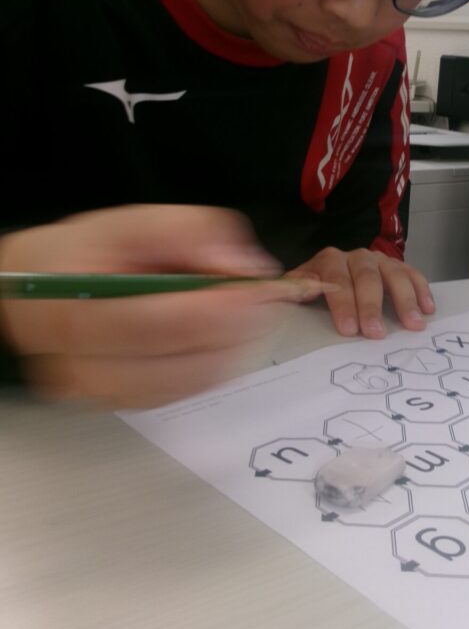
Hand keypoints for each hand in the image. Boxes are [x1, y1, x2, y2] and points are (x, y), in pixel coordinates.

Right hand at [0, 205, 322, 406]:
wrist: (42, 292)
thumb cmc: (83, 256)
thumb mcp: (131, 223)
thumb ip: (188, 233)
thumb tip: (242, 266)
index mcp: (75, 315)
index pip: (161, 325)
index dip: (222, 309)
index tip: (261, 288)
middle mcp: (82, 369)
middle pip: (183, 365)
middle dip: (238, 331)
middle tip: (266, 298)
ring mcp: (104, 395)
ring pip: (193, 384)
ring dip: (234, 349)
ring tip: (248, 310)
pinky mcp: (128, 405)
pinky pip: (188, 393)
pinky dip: (217, 363)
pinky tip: (224, 334)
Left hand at [289, 247, 434, 338]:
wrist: (330, 273)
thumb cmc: (315, 289)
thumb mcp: (297, 288)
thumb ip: (290, 290)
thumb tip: (284, 293)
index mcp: (328, 261)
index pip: (336, 280)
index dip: (343, 304)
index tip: (348, 329)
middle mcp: (355, 256)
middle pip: (366, 276)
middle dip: (372, 306)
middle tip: (377, 333)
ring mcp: (379, 260)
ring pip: (393, 273)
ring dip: (404, 299)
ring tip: (413, 324)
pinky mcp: (396, 266)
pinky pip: (412, 274)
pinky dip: (421, 289)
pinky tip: (428, 308)